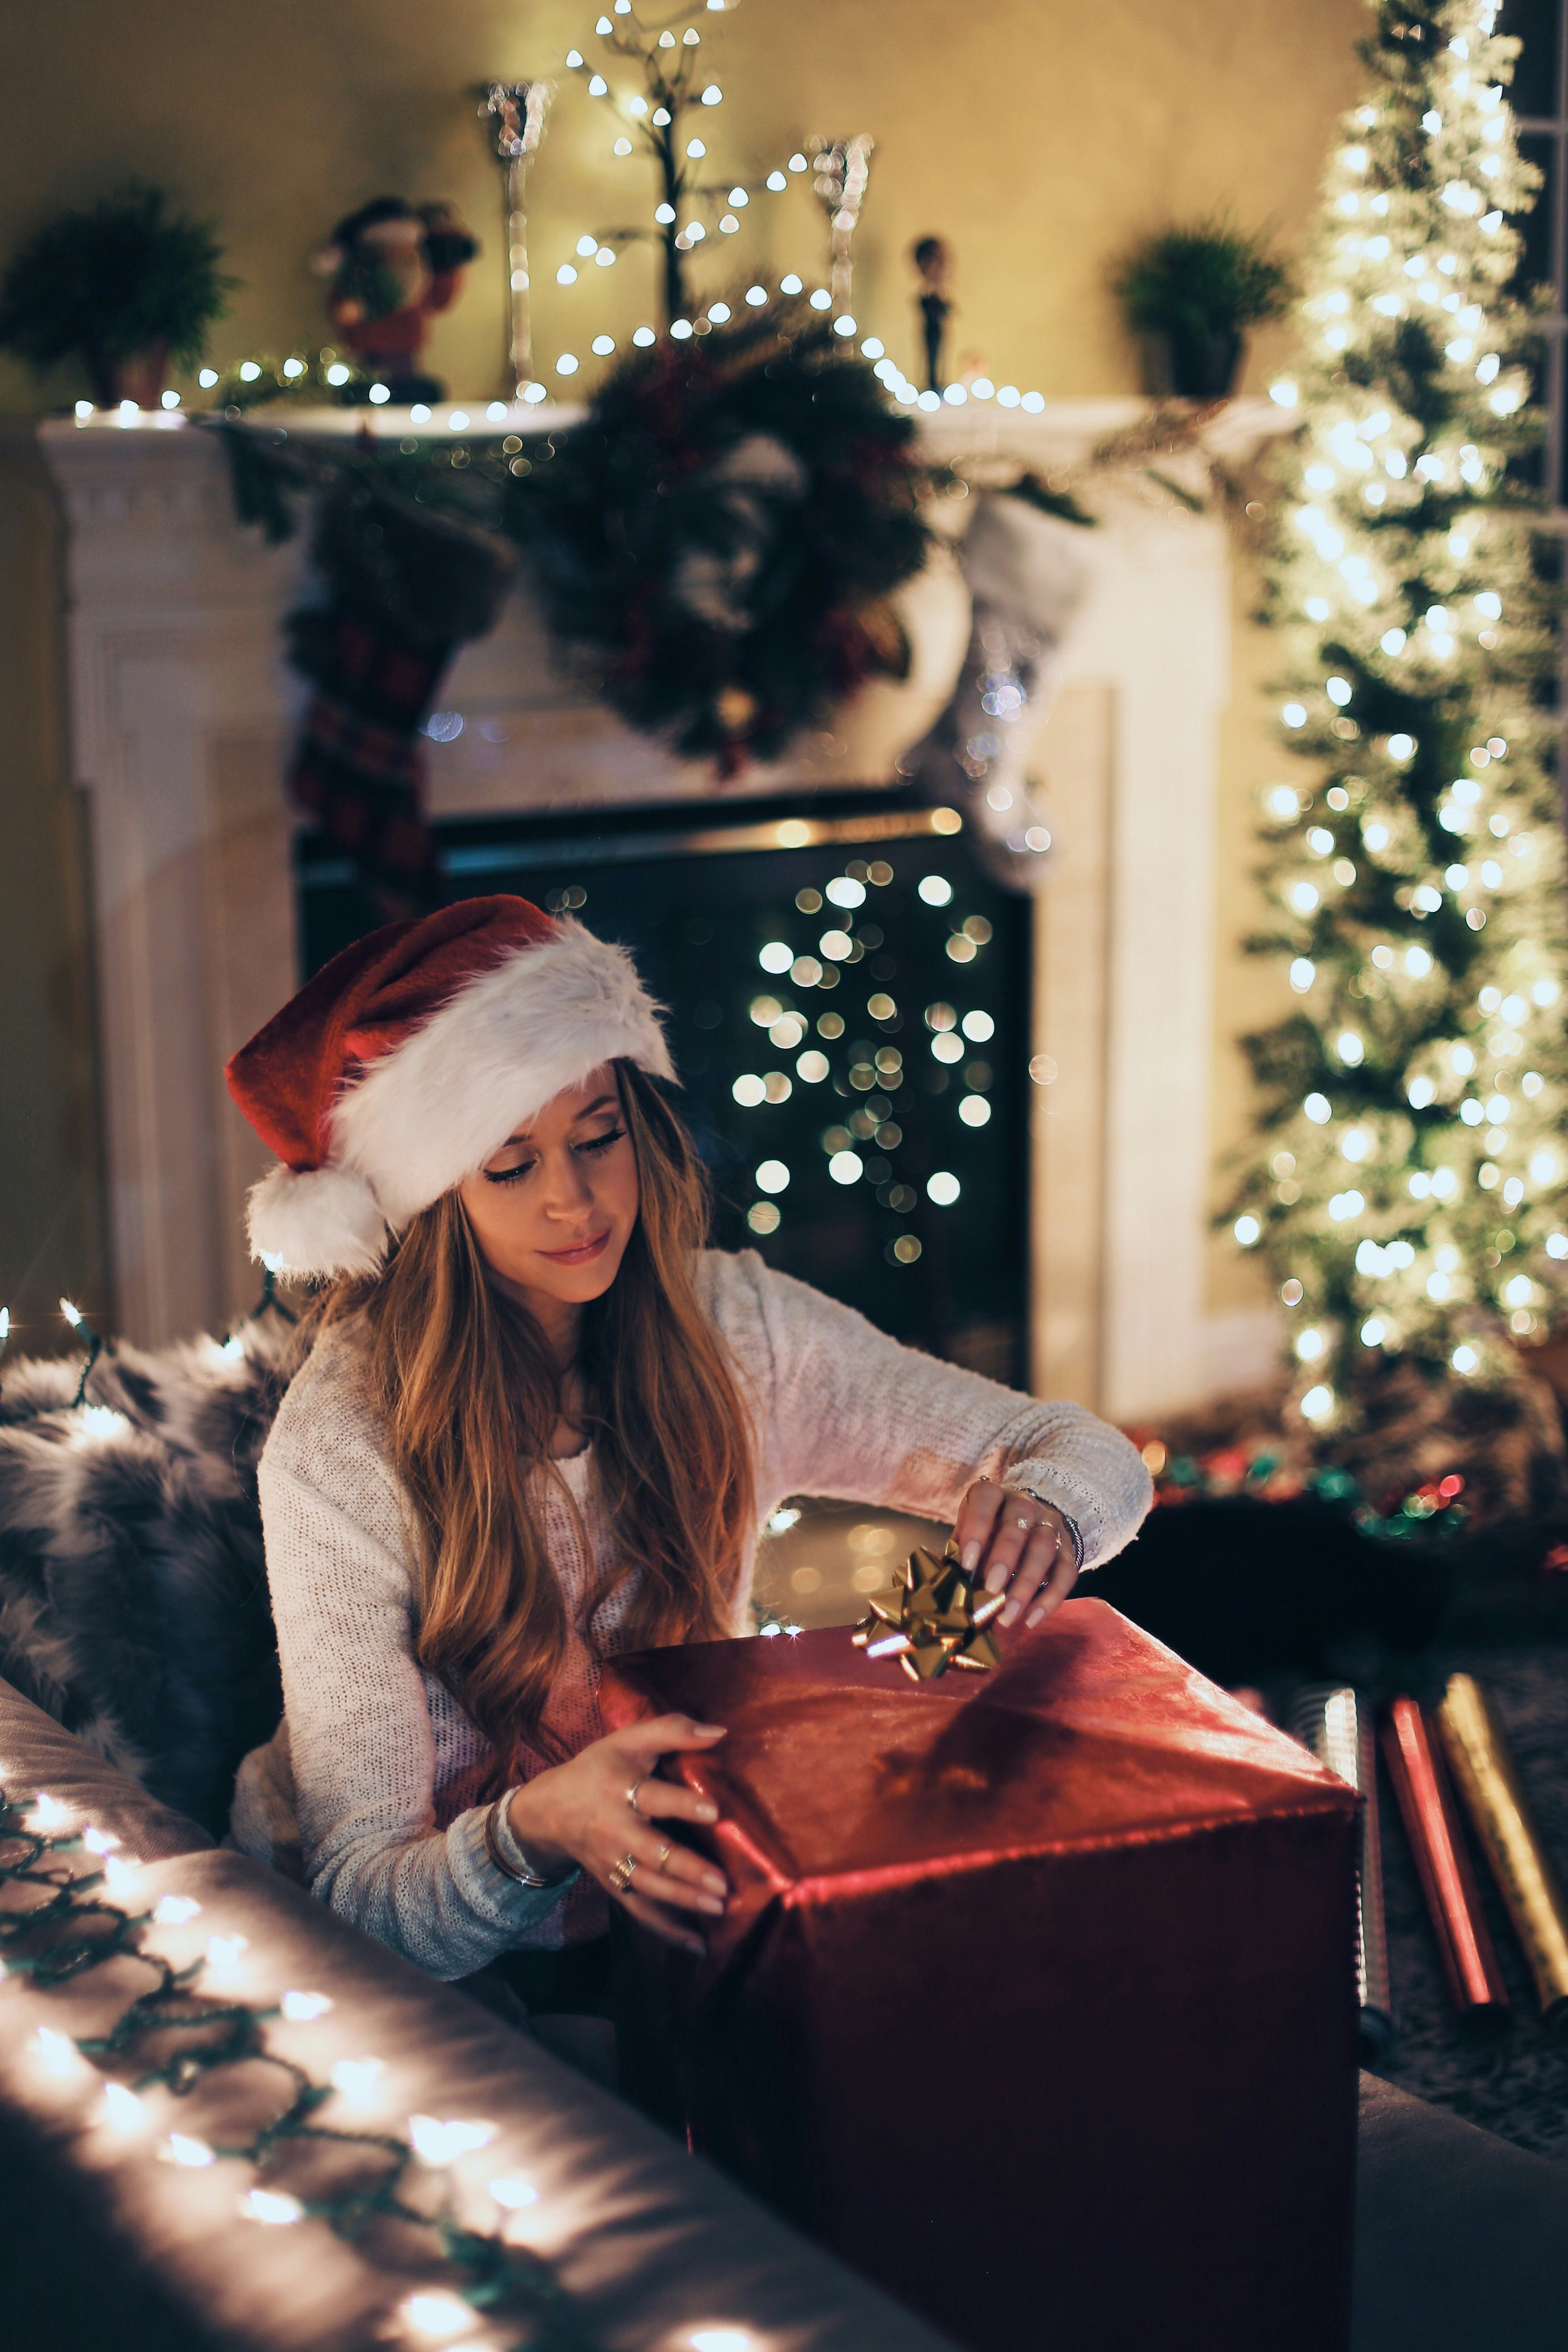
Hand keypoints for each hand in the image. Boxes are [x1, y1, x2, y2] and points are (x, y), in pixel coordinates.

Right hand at [505, 1715, 729, 1955]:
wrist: (549, 1810)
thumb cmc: (599, 1768)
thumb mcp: (628, 1739)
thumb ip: (673, 1729)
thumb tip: (721, 1732)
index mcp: (619, 1789)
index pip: (653, 1797)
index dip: (682, 1803)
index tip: (714, 1810)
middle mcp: (615, 1830)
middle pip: (651, 1852)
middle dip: (686, 1869)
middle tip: (722, 1883)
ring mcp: (613, 1863)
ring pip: (648, 1886)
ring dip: (683, 1900)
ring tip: (719, 1907)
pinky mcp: (614, 1885)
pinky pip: (640, 1911)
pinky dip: (667, 1930)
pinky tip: (699, 1945)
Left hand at [952, 1479, 1076, 1630]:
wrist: (1030, 1522)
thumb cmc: (989, 1531)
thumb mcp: (970, 1532)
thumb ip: (959, 1553)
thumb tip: (946, 1588)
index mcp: (994, 1495)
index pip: (987, 1500)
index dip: (977, 1528)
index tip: (967, 1562)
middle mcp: (1025, 1505)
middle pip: (1019, 1524)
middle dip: (1004, 1558)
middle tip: (991, 1589)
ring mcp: (1050, 1526)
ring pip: (1044, 1548)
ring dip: (1026, 1583)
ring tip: (1007, 1614)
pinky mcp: (1068, 1549)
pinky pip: (1067, 1572)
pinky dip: (1050, 1599)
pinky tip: (1030, 1619)